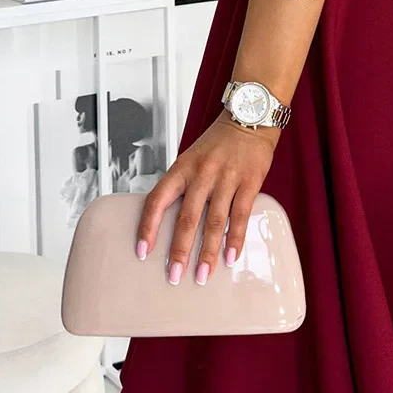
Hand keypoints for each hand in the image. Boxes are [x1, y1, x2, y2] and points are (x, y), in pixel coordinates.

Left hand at [135, 111, 280, 284]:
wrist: (250, 117)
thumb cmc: (218, 143)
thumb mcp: (191, 159)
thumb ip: (182, 186)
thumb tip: (169, 221)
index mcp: (182, 167)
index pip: (157, 199)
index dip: (148, 227)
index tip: (142, 251)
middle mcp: (202, 173)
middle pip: (187, 217)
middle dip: (180, 251)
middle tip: (174, 275)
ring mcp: (227, 178)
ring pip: (214, 221)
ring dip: (208, 252)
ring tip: (202, 275)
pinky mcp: (250, 182)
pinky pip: (240, 215)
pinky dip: (235, 239)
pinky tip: (231, 257)